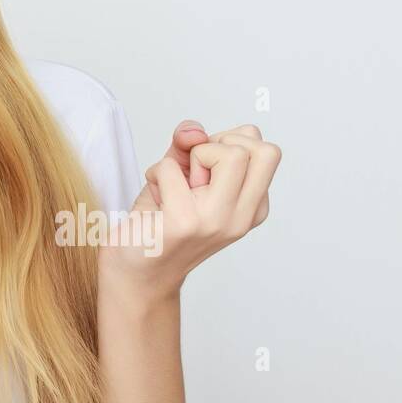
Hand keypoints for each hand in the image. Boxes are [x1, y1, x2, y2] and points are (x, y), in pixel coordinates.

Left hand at [102, 121, 280, 301]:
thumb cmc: (159, 220)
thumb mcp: (180, 173)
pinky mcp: (185, 223)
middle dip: (221, 146)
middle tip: (193, 173)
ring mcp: (217, 221)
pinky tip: (156, 198)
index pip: (265, 149)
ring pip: (229, 153)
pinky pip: (170, 168)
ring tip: (175, 187)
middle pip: (262, 149)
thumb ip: (190, 144)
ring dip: (189, 159)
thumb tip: (193, 130)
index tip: (204, 168)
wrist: (136, 272)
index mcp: (253, 207)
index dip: (227, 144)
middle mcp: (243, 217)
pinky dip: (155, 173)